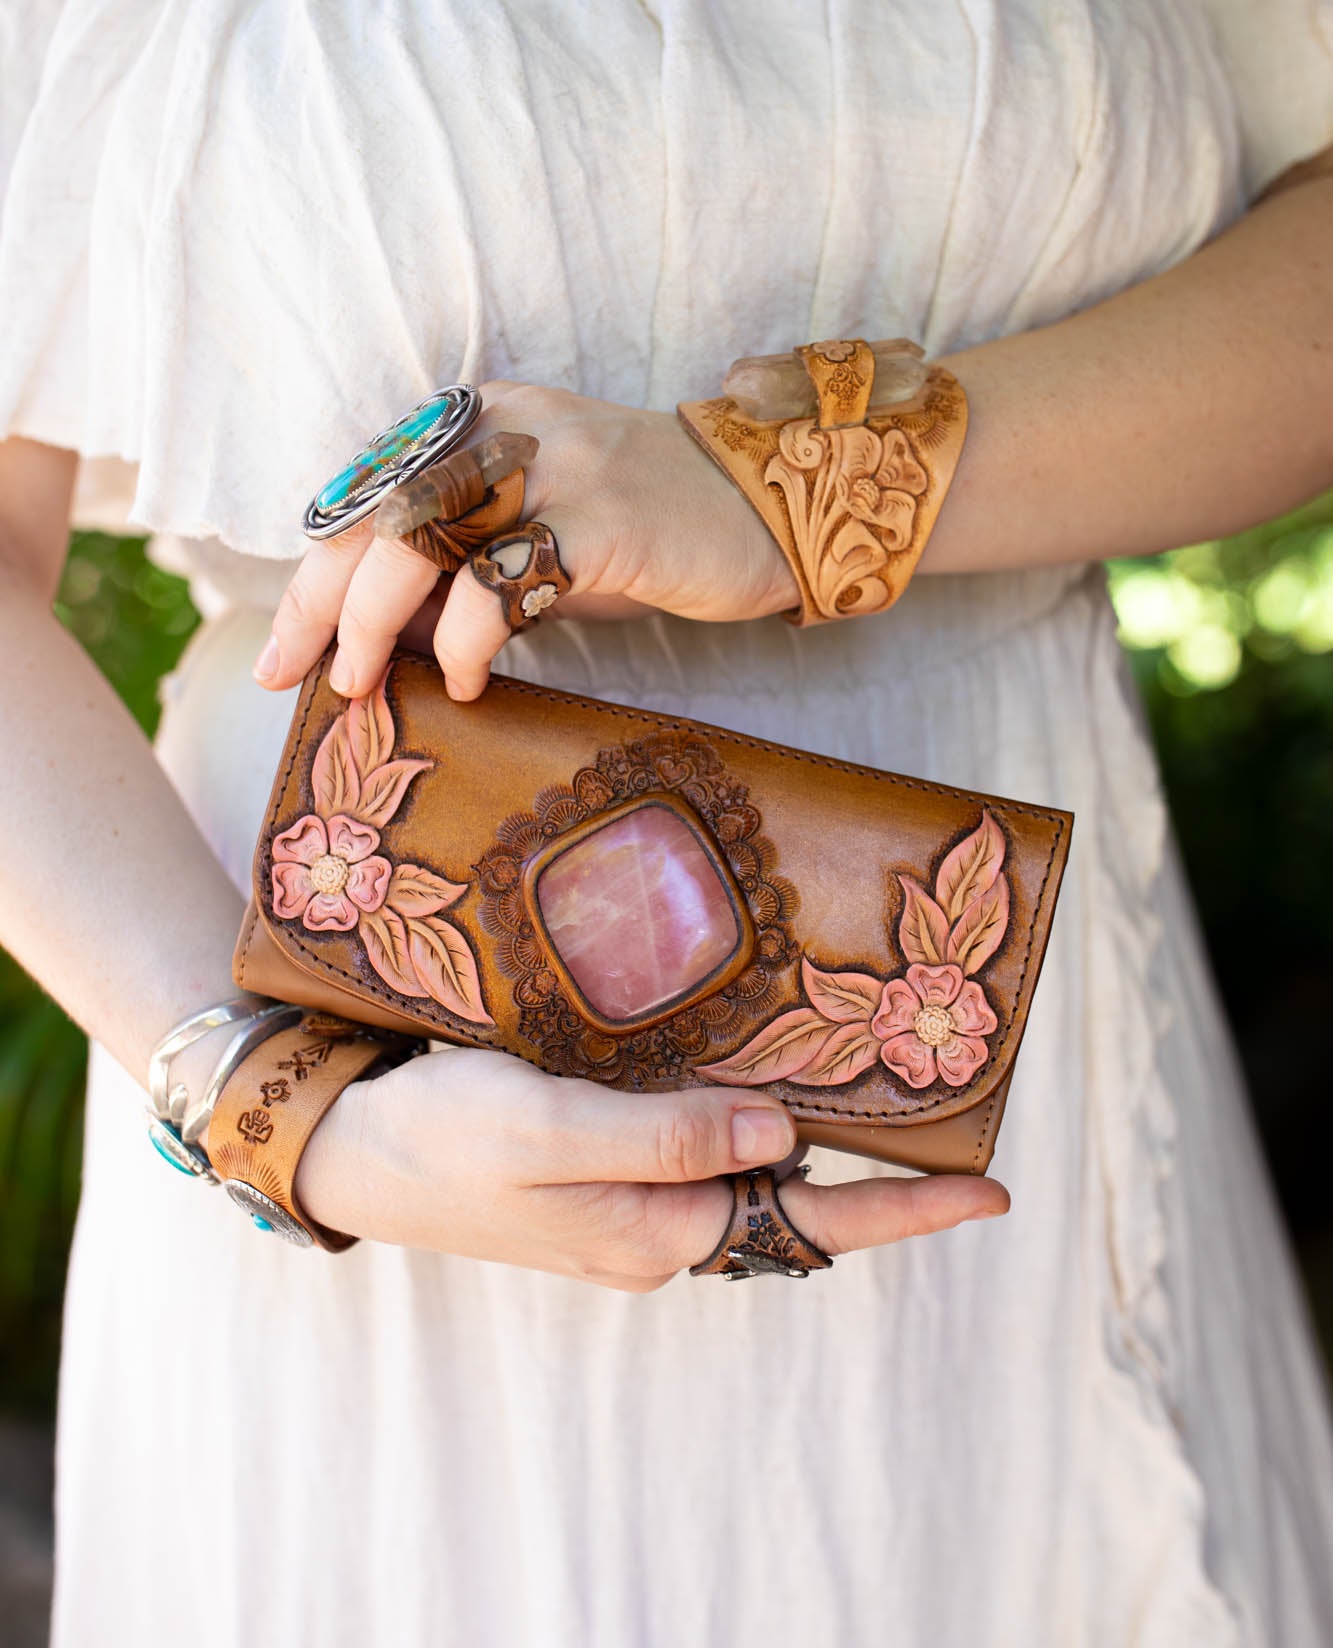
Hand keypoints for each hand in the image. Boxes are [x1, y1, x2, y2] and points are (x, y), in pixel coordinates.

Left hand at [255, 382, 798, 701]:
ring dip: (375, 623)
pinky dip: (465, 638)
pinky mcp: (606, 516)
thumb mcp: (531, 536)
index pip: (362, 494)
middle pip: (377, 512)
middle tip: (302, 679)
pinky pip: (505, 578)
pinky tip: (467, 678)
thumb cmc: (638, 531)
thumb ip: (454, 569)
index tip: (282, 653)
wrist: (764, 502)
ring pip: (423, 536)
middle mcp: (505, 427)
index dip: (310, 577)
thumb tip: (366, 642)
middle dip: (322, 605)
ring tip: (367, 685)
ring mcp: (556, 465)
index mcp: (476, 420)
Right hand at [295, 1048, 1009, 1289]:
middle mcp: (656, 1226)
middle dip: (872, 1163)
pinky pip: (697, 1143)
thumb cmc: (442, 1136)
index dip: (906, 1205)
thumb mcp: (552, 1130)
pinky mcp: (600, 1164)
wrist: (347, 1145)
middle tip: (946, 1103)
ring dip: (810, 1129)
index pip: (809, 1222)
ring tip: (880, 1079)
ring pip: (746, 1165)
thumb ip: (669, 1136)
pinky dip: (742, 1108)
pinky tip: (763, 1066)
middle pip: (790, 1195)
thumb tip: (782, 1134)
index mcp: (656, 1230)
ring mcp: (628, 1200)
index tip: (991, 1190)